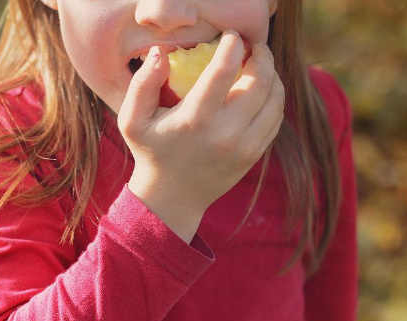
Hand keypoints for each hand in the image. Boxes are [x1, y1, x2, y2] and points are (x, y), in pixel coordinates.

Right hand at [117, 30, 284, 241]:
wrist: (171, 198)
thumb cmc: (150, 151)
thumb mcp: (132, 120)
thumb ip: (143, 83)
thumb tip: (160, 53)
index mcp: (195, 120)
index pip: (223, 71)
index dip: (233, 45)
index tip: (231, 36)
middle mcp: (225, 133)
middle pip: (260, 82)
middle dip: (262, 56)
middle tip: (254, 46)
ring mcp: (244, 147)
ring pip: (275, 100)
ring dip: (273, 76)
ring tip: (261, 65)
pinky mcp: (253, 155)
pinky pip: (275, 119)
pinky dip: (274, 99)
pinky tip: (263, 90)